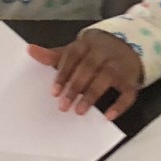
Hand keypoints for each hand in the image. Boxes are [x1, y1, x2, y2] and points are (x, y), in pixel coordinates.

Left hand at [29, 31, 145, 118]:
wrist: (127, 43)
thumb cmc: (94, 53)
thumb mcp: (74, 51)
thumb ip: (53, 56)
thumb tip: (29, 49)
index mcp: (87, 45)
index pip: (73, 56)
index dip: (64, 73)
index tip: (54, 92)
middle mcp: (104, 53)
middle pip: (89, 67)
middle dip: (76, 86)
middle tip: (64, 106)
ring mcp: (120, 65)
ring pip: (107, 78)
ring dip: (93, 94)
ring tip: (80, 111)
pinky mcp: (131, 79)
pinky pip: (129, 92)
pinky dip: (120, 105)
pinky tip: (109, 116)